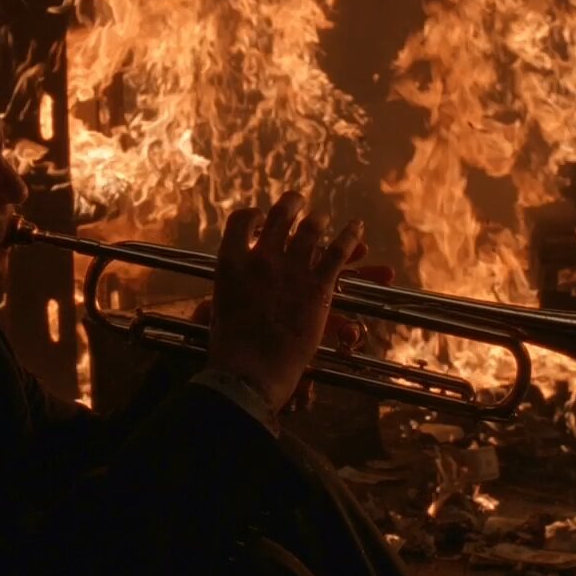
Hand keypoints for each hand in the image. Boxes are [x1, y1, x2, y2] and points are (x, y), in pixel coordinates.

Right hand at [206, 192, 365, 413]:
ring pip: (311, 229)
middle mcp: (262, 257)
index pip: (242, 220)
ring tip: (319, 220)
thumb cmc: (230, 348)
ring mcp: (292, 269)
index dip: (253, 216)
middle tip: (296, 203)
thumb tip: (231, 284)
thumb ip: (230, 287)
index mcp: (231, 262)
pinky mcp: (318, 287)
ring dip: (317, 221)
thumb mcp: (220, 308)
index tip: (260, 219)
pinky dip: (350, 237)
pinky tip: (355, 228)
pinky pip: (339, 252)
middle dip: (291, 204)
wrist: (251, 372)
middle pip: (281, 216)